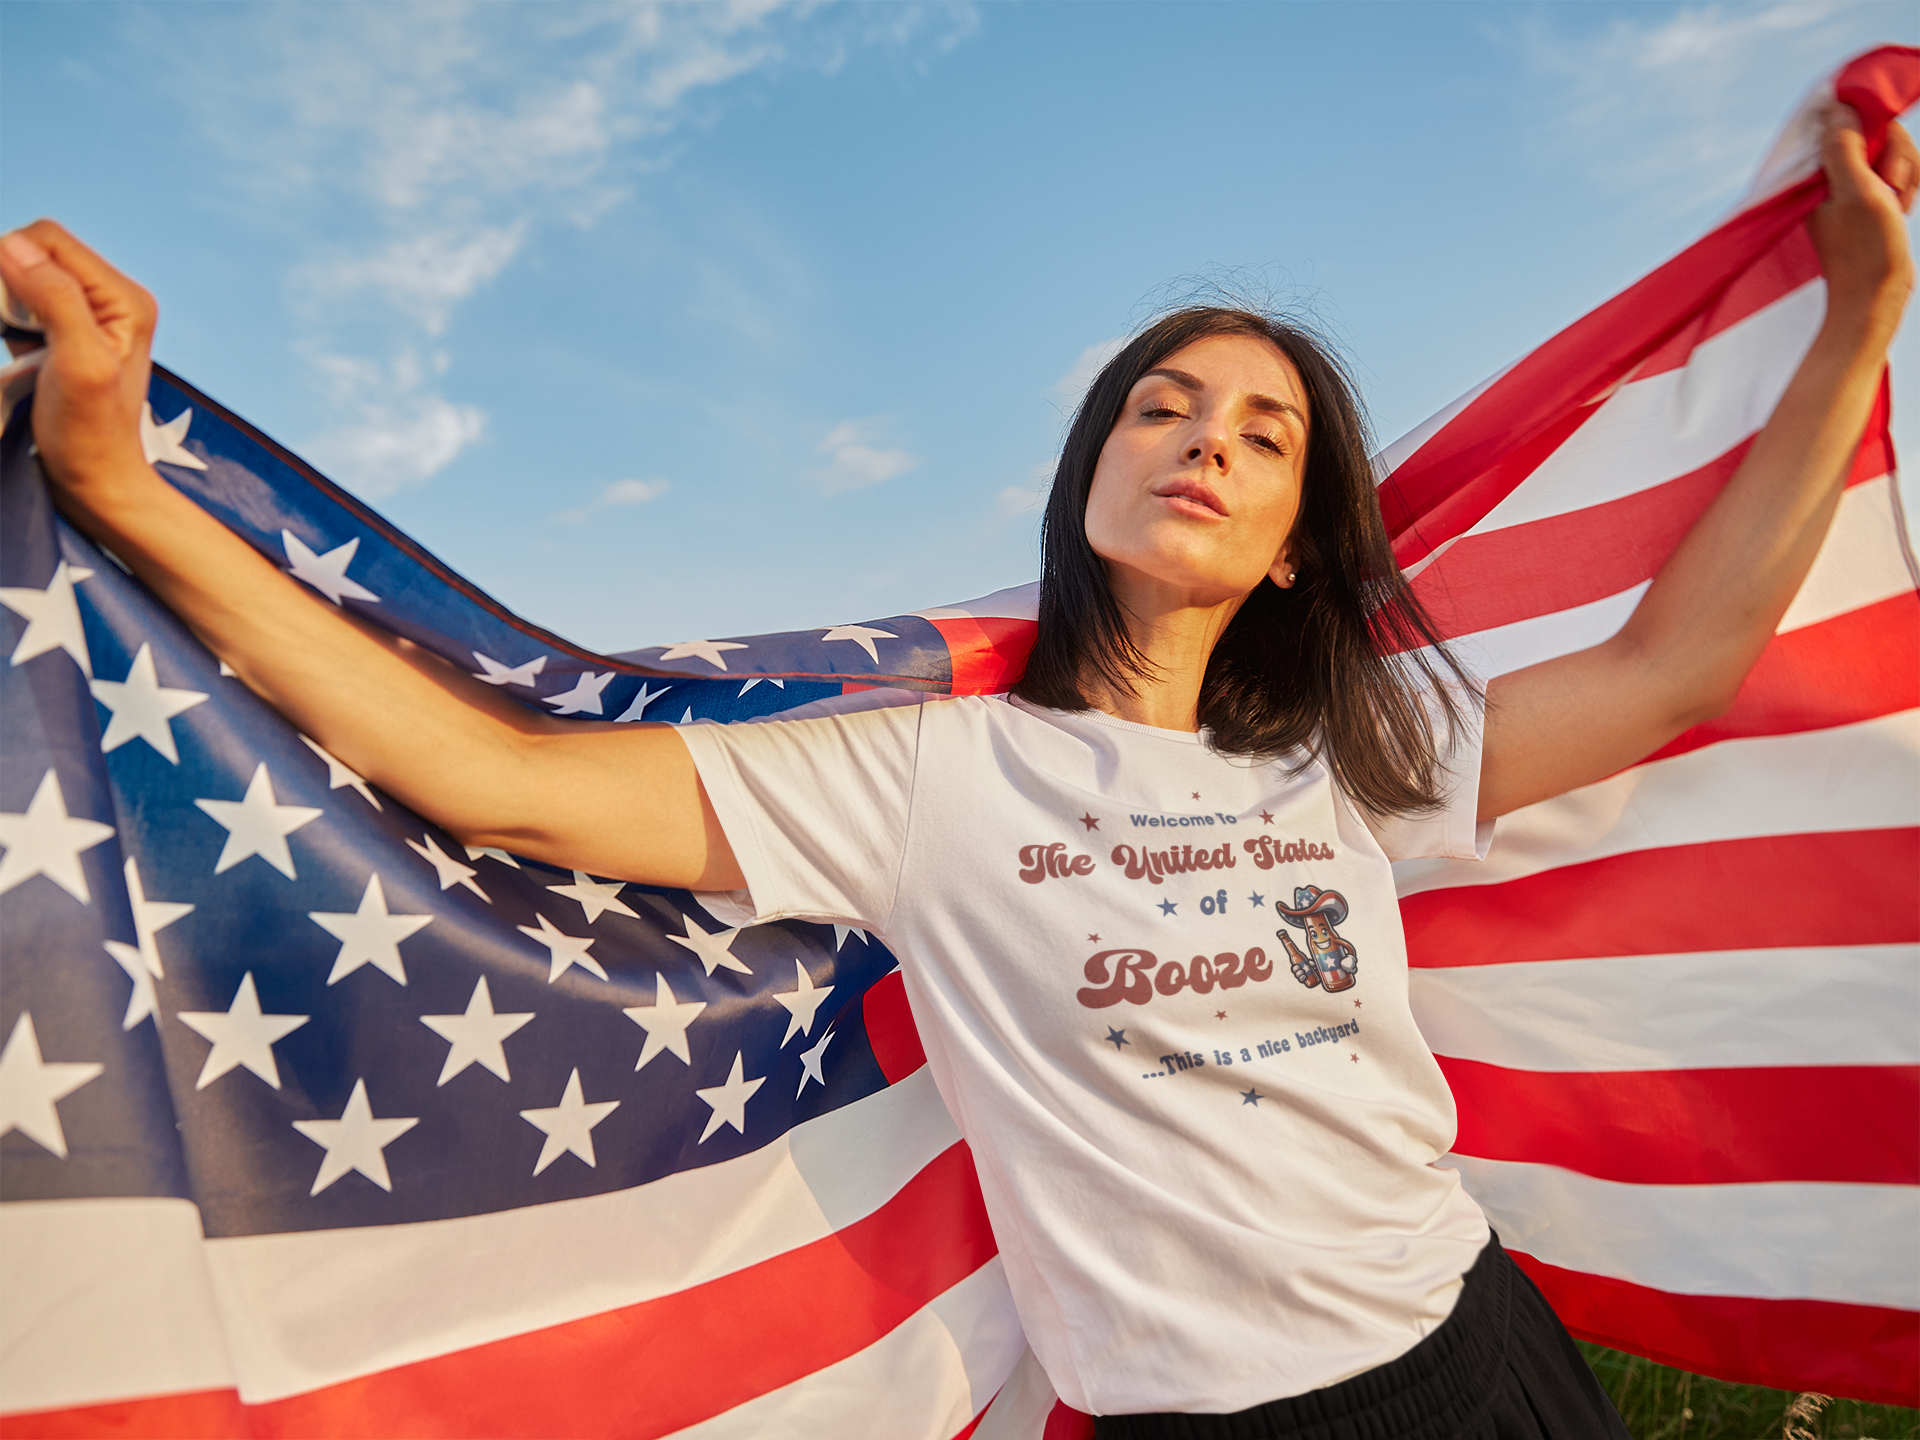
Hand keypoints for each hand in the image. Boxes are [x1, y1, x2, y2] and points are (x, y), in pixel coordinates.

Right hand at [0, 221, 155, 492]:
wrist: (95, 480)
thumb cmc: (92, 433)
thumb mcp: (79, 364)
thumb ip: (56, 299)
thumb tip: (13, 245)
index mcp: (125, 298)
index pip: (49, 240)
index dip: (11, 260)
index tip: (6, 311)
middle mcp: (110, 299)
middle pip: (33, 252)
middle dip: (6, 280)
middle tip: (16, 334)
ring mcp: (84, 315)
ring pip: (21, 274)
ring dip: (3, 300)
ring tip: (19, 346)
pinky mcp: (59, 332)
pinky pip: (18, 302)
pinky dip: (3, 316)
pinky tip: (16, 349)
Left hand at [1809, 109, 1916, 337]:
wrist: (1875, 296)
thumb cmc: (1865, 249)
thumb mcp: (1856, 192)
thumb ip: (1843, 149)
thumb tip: (1837, 107)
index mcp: (1815, 172)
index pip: (1847, 120)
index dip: (1876, 130)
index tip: (1883, 166)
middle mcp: (1828, 175)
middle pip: (1876, 132)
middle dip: (1895, 156)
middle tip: (1889, 189)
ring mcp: (1850, 186)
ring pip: (1891, 152)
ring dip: (1904, 173)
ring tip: (1896, 205)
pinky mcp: (1868, 197)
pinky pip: (1897, 172)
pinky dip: (1906, 186)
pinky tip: (1901, 209)